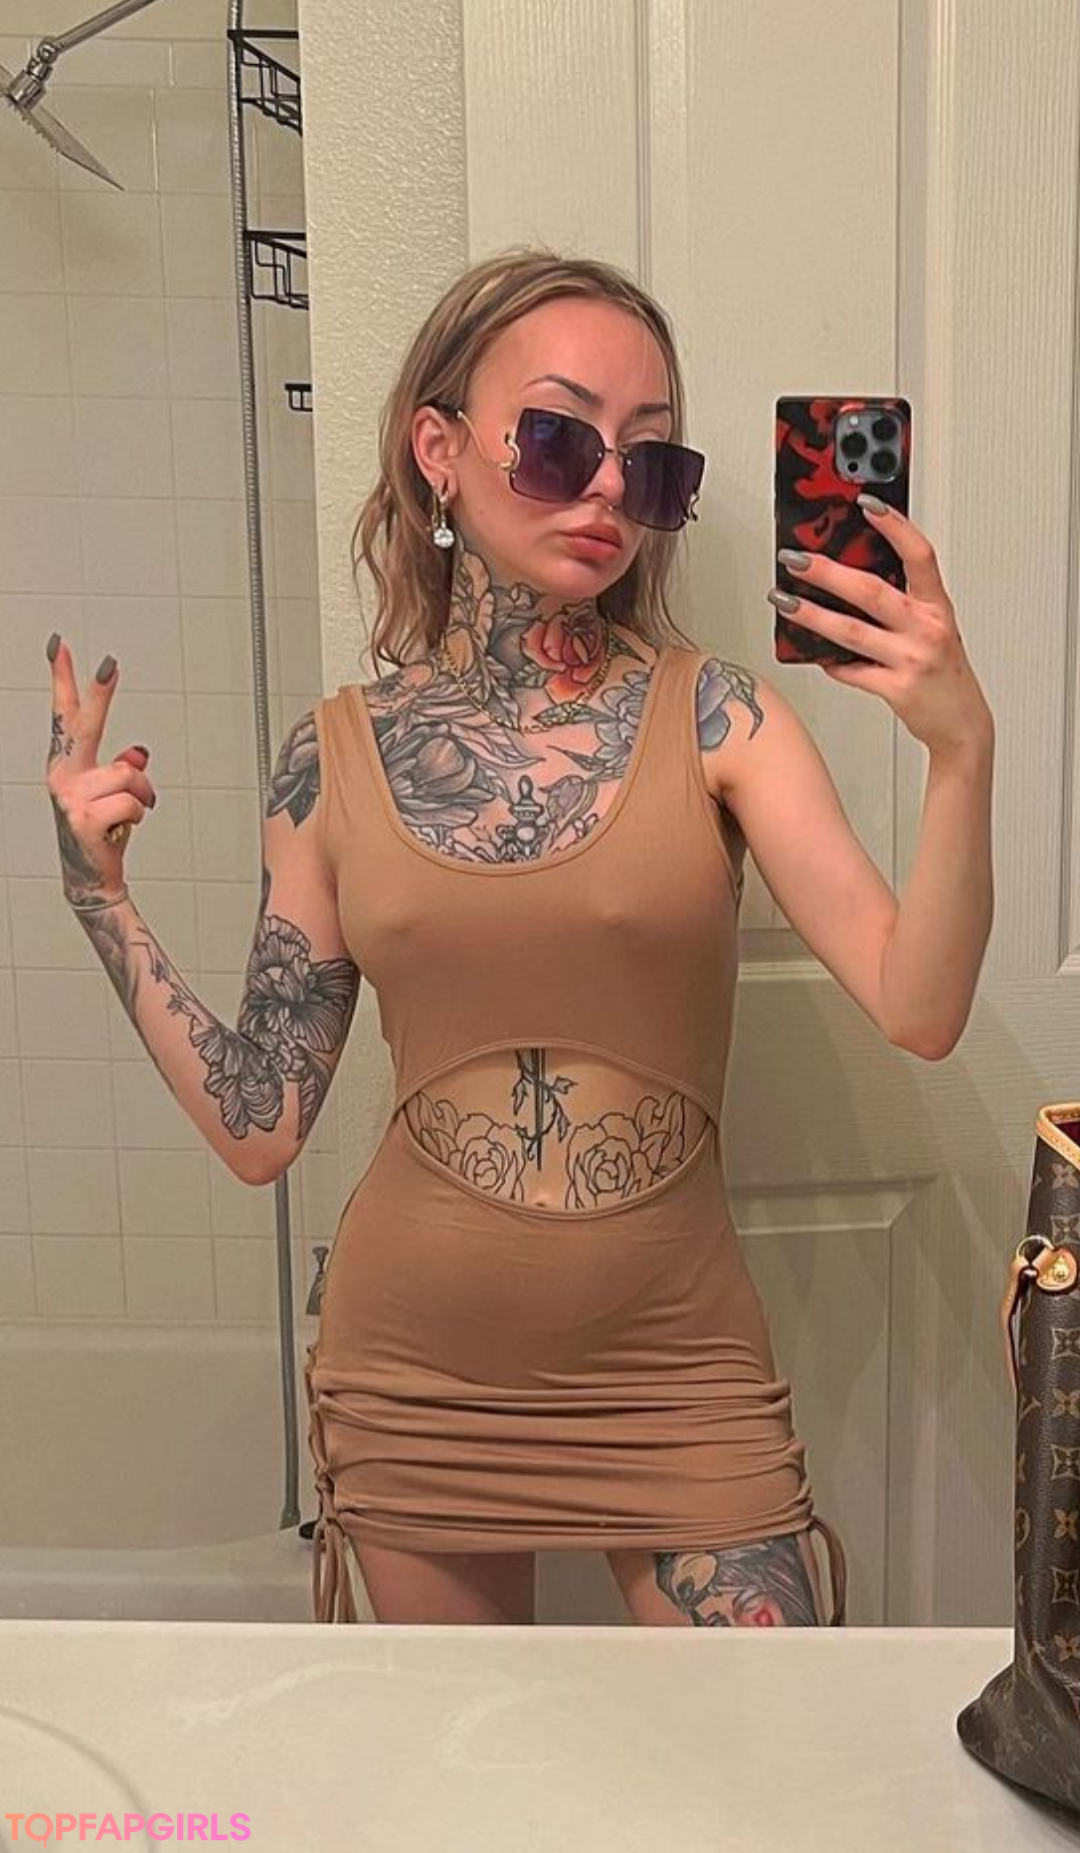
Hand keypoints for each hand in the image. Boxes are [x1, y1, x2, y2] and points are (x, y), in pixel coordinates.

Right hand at [45, 636, 156, 905]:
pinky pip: (133, 802)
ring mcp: (71, 797)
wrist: (91, 875)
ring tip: (128, 815)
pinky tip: (120, 830)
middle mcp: (62, 775)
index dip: (64, 679)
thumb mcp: (113, 795)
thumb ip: (121, 769)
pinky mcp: (85, 818)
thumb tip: (138, 751)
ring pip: (130, 774)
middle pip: (87, 725)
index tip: (61, 645)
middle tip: (109, 661)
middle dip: (99, 692)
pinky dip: (138, 816)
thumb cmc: (102, 832)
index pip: (65, 715)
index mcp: (67, 764)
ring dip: (142, 795)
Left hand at [773, 502, 993, 759]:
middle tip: (796, 558)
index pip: (919, 555)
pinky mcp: (896, 689)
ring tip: (784, 600)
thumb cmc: (944, 672)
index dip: (895, 526)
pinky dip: (830, 662)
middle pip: (871, 591)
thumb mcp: (933, 628)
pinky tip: (813, 653)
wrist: (961, 722)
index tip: (867, 504)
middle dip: (828, 572)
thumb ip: (902, 604)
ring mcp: (911, 659)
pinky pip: (852, 671)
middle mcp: (926, 628)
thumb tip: (850, 580)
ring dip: (812, 615)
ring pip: (852, 631)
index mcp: (936, 606)